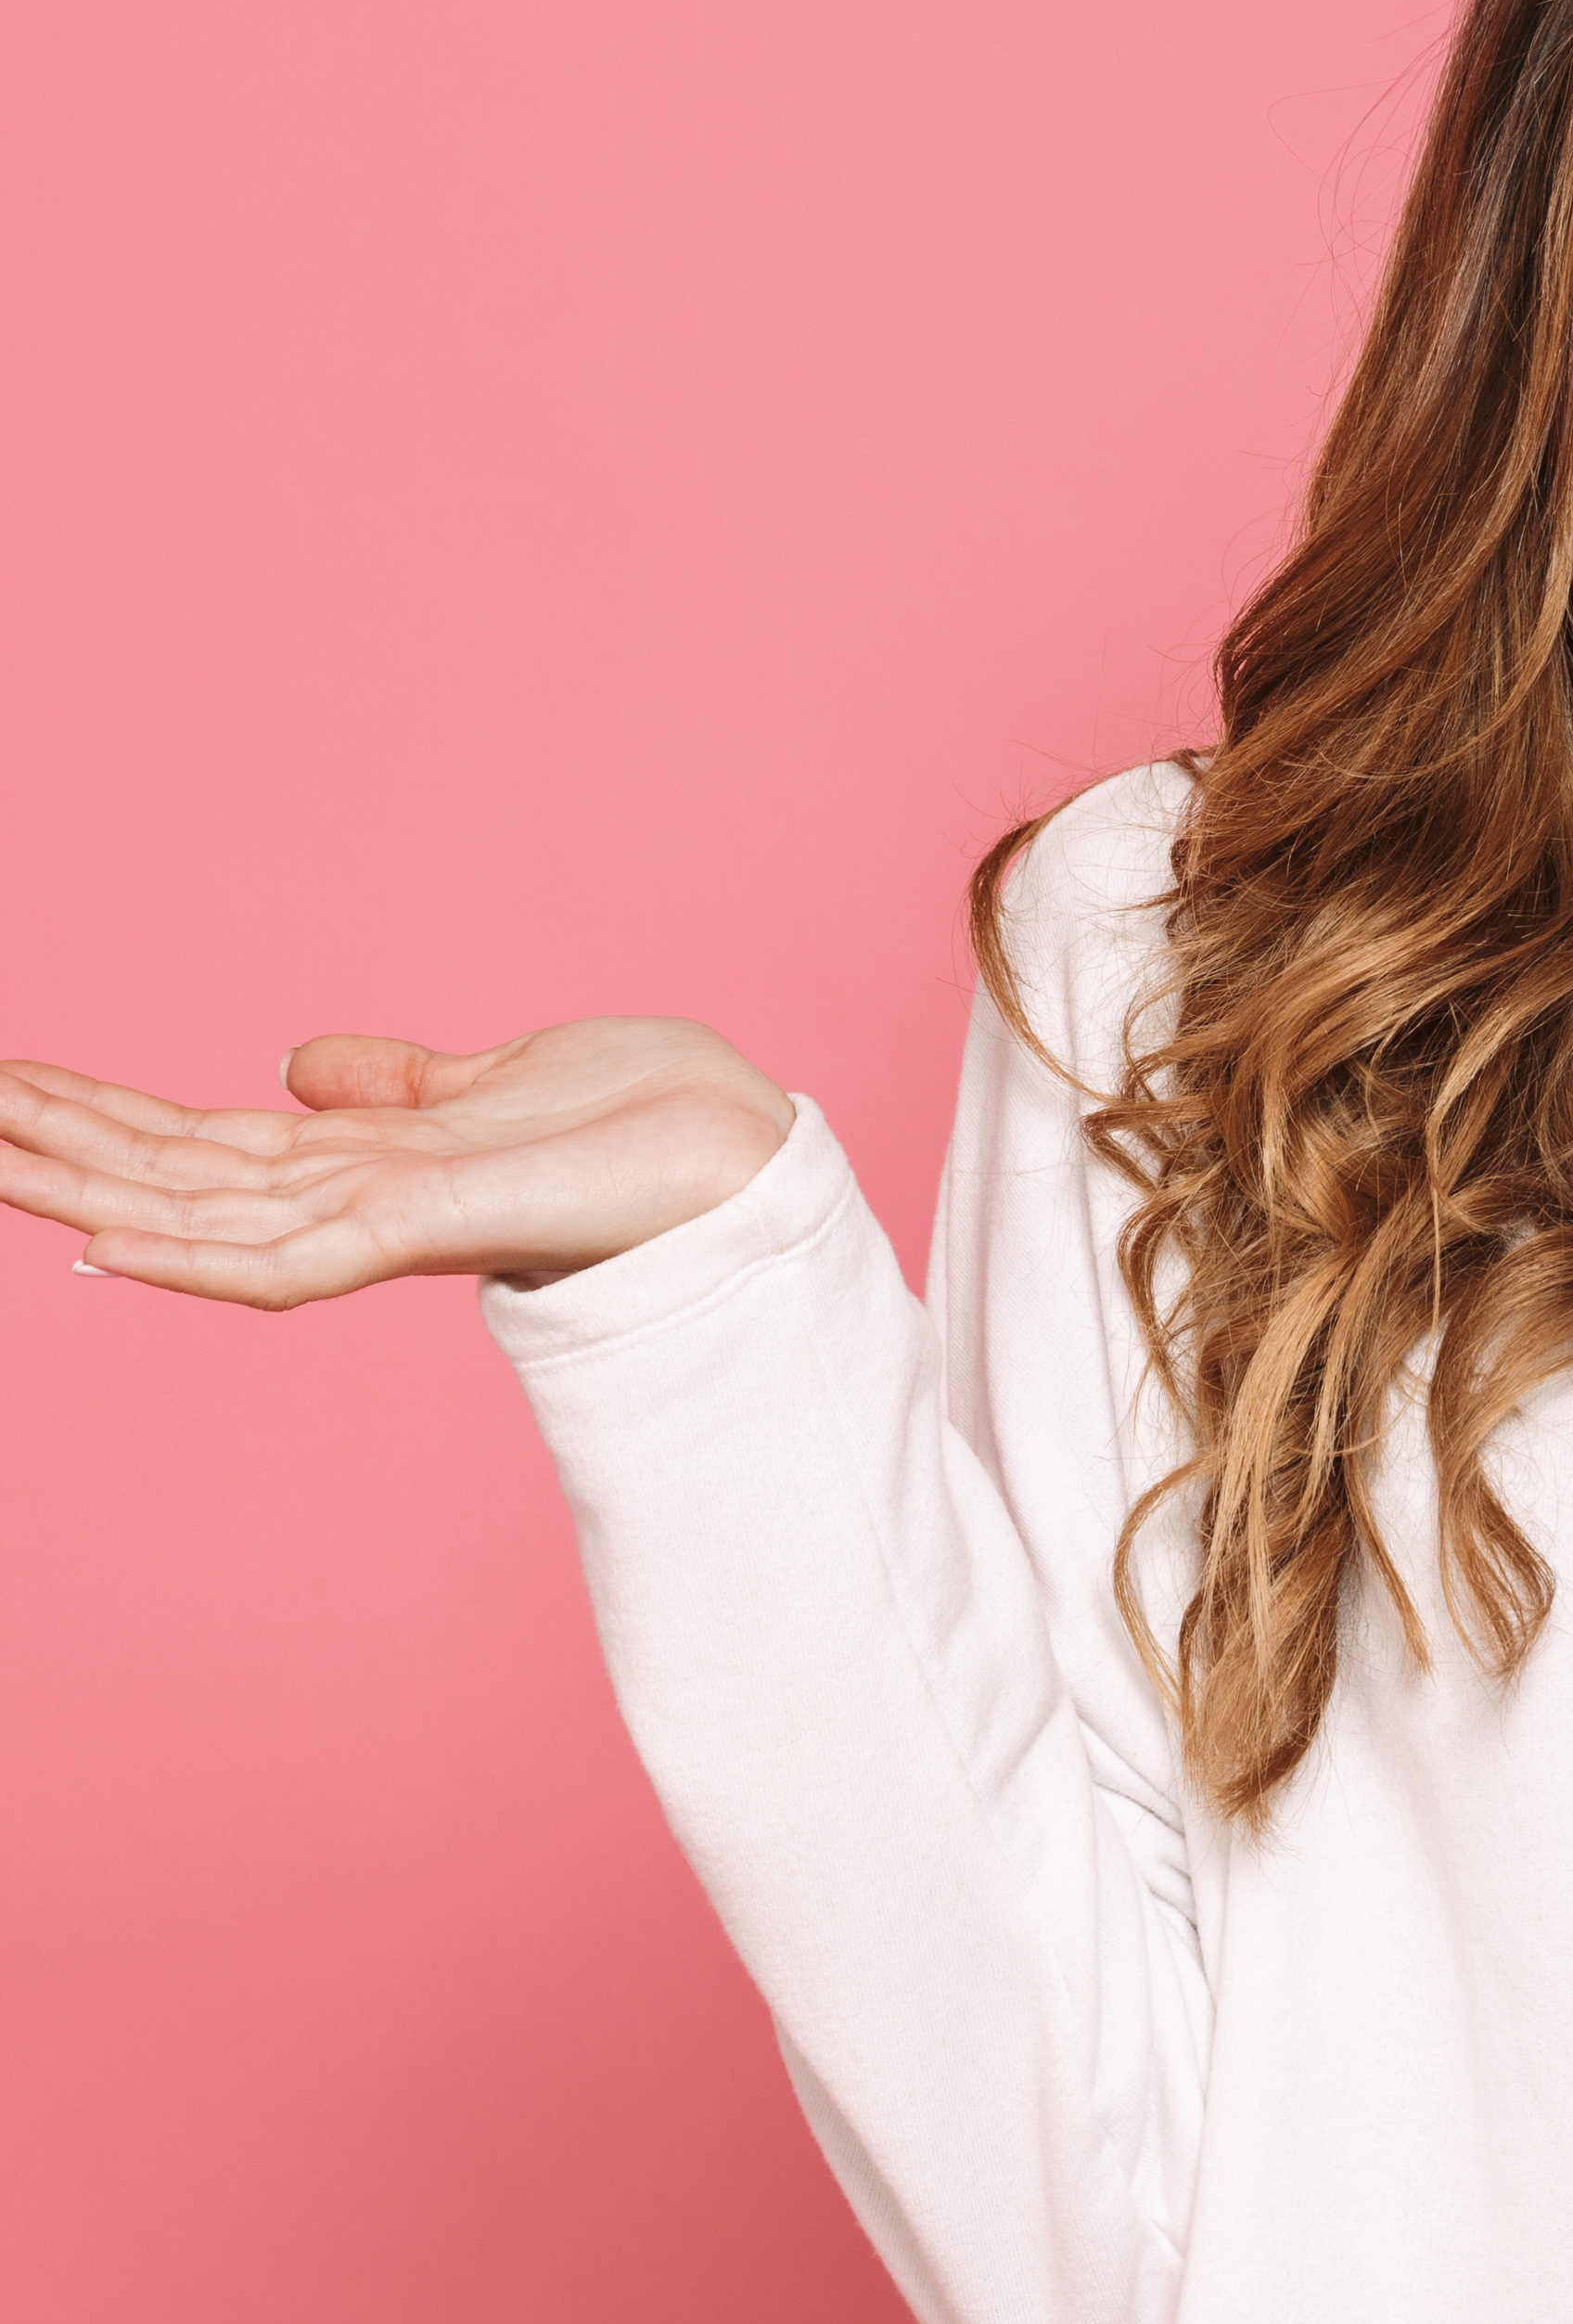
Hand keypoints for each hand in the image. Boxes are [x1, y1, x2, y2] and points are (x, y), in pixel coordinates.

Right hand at [0, 1021, 796, 1308]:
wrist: (749, 1153)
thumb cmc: (649, 1119)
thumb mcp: (497, 1077)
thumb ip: (390, 1085)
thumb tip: (290, 1064)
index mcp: (371, 1166)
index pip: (204, 1147)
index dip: (104, 1121)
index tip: (9, 1087)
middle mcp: (362, 1204)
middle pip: (175, 1182)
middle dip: (59, 1150)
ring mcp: (392, 1223)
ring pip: (202, 1219)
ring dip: (84, 1189)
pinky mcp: (436, 1230)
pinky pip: (291, 1259)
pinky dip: (195, 1255)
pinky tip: (105, 1243)